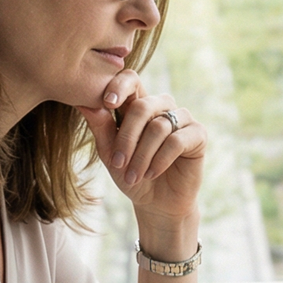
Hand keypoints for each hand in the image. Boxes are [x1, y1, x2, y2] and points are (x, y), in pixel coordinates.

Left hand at [77, 68, 205, 230]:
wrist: (156, 203)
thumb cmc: (131, 175)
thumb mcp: (110, 154)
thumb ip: (101, 128)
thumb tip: (84, 104)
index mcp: (138, 104)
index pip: (131, 79)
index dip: (119, 85)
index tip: (107, 103)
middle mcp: (161, 106)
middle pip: (142, 106)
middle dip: (127, 137)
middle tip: (117, 163)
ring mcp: (182, 118)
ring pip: (158, 126)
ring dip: (142, 155)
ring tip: (133, 176)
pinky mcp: (198, 134)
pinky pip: (176, 141)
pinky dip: (160, 160)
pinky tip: (151, 173)